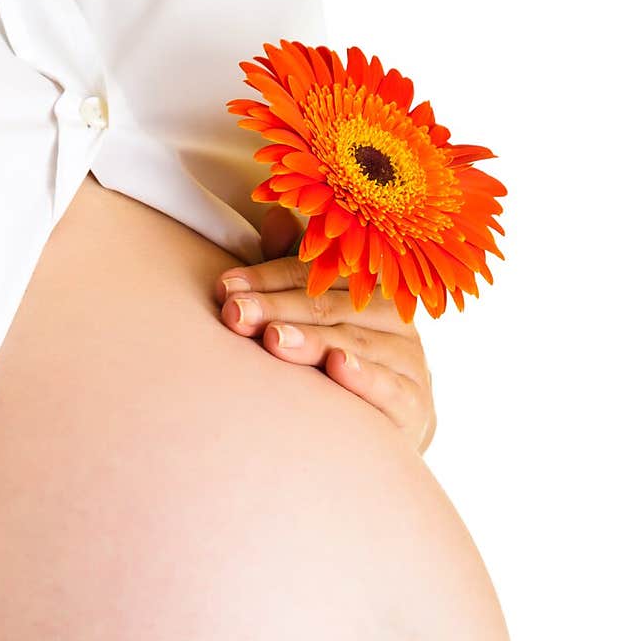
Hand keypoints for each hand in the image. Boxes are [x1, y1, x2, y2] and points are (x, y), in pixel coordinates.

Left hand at [215, 204, 436, 453]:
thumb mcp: (321, 314)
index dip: (267, 278)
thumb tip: (273, 214)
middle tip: (237, 314)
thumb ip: (297, 271)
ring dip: (312, 341)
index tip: (226, 288)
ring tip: (274, 339)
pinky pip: (389, 387)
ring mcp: (408, 360)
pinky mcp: (415, 403)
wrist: (401, 426)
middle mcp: (393, 318)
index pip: (312, 276)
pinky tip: (338, 367)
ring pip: (354, 343)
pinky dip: (364, 377)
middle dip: (277, 310)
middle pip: (328, 308)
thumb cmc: (350, 363)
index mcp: (370, 288)